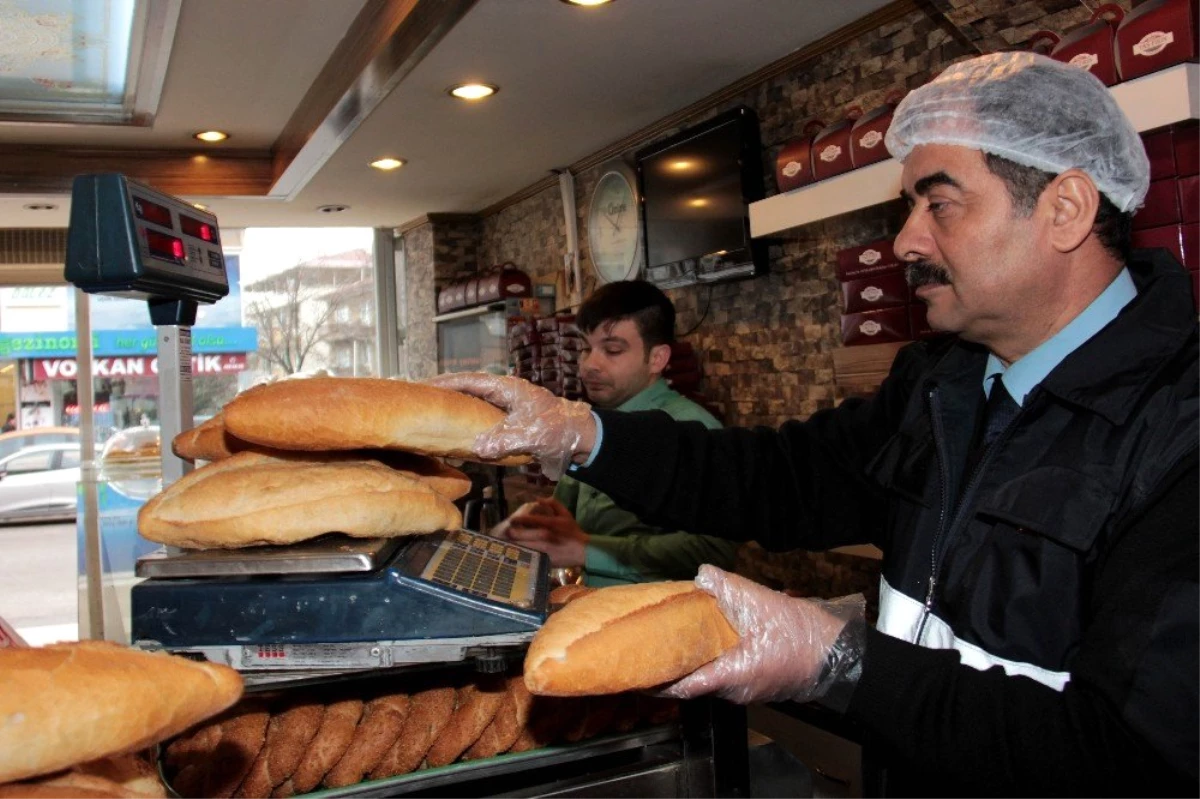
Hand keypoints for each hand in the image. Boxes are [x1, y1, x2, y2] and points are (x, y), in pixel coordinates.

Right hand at [424, 373, 595, 479]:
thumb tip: (477, 447)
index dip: (447, 382)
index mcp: (508, 389)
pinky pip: (482, 422)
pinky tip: (454, 437)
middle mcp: (504, 395)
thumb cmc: (559, 430)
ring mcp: (507, 409)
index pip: (471, 381)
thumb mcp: (532, 434)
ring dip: (454, 411)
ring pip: (474, 406)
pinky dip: (467, 427)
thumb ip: (504, 440)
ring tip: (430, 417)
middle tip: (420, 400)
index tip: (424, 385)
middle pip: (468, 391)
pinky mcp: (510, 423)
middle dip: (445, 395)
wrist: (582, 439)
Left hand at [493, 499, 588, 566]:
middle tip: (506, 533)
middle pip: (519, 535)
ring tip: (508, 543)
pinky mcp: (542, 560)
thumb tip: (537, 499)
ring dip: (513, 544)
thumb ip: (552, 504)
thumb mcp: (565, 514)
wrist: (583, 551)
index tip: (512, 520)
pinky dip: (521, 554)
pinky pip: (527, 557)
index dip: (517, 519)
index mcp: (549, 524)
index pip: (528, 520)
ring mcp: (542, 550)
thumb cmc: (573, 531)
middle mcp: (544, 536)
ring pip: (520, 547)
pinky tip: (517, 552)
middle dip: (510, 533)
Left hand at [660, 565, 865, 704]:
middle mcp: (734, 689)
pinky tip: (709, 635)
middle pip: (694, 680)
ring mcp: (747, 687)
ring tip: (675, 634)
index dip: (657, 681)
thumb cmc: (801, 636)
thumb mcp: (761, 603)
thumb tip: (700, 575)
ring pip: (711, 675)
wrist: (839, 654)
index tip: (636, 672)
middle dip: (672, 664)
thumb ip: (727, 588)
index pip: (683, 687)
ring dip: (693, 658)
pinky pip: (727, 671)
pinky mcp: (758, 680)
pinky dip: (712, 656)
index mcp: (730, 676)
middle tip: (651, 643)